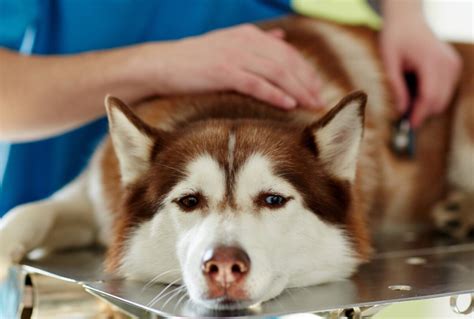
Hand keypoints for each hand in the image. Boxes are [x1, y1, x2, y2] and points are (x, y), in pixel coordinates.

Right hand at [139, 24, 322, 109]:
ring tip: (311, 105)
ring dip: (297, 90)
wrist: (164, 64)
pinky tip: (289, 105)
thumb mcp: (229, 44)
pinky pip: (256, 84)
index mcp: (249, 35)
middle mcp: (246, 41)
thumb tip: (281, 36)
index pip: (287, 52)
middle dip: (307, 82)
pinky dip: (274, 94)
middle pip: (287, 62)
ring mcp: (235, 55)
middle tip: (320, 102)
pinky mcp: (223, 71)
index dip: (306, 71)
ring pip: (276, 72)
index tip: (318, 89)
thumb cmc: (197, 60)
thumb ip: (257, 41)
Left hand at [380, 5, 461, 127]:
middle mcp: (446, 62)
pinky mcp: (453, 66)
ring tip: (406, 96)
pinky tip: (416, 87)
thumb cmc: (394, 39)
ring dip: (426, 104)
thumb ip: (395, 86)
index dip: (419, 113)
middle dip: (422, 112)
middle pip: (439, 100)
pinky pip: (445, 90)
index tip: (408, 126)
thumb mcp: (388, 62)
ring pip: (443, 98)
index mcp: (430, 60)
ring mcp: (453, 64)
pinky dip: (431, 95)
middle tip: (403, 118)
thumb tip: (400, 111)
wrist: (408, 21)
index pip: (429, 95)